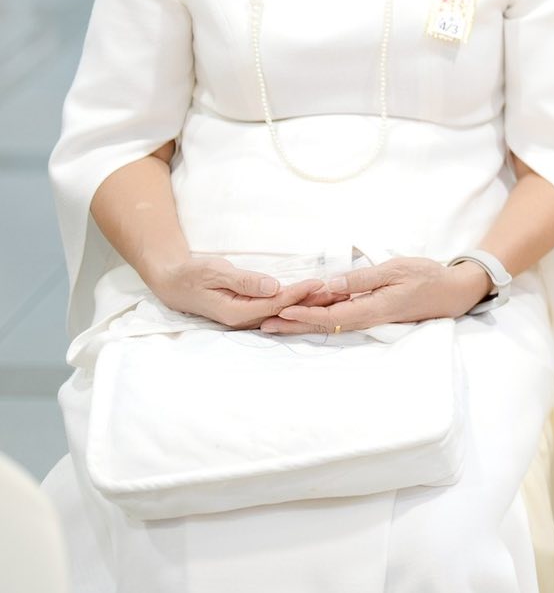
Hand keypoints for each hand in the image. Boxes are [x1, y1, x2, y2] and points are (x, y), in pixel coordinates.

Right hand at [149, 255, 324, 330]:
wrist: (175, 283)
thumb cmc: (193, 275)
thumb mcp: (215, 272)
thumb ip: (244, 280)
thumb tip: (272, 286)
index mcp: (237, 313)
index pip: (276, 304)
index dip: (299, 294)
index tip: (319, 283)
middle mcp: (245, 320)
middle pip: (285, 311)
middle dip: (312, 302)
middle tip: (340, 292)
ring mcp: (248, 318)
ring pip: (284, 311)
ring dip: (309, 303)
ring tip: (337, 295)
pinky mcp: (250, 312)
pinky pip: (278, 308)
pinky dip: (297, 301)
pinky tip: (315, 296)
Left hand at [260, 257, 492, 335]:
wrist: (452, 292)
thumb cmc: (427, 276)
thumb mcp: (397, 270)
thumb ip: (364, 279)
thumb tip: (332, 283)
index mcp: (373, 309)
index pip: (332, 315)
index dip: (306, 313)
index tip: (283, 310)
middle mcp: (367, 318)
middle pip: (324, 325)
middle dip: (294, 325)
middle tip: (263, 324)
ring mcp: (369, 318)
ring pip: (329, 323)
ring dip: (302, 323)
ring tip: (275, 323)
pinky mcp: (371, 314)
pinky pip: (340, 318)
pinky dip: (319, 317)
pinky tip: (306, 315)